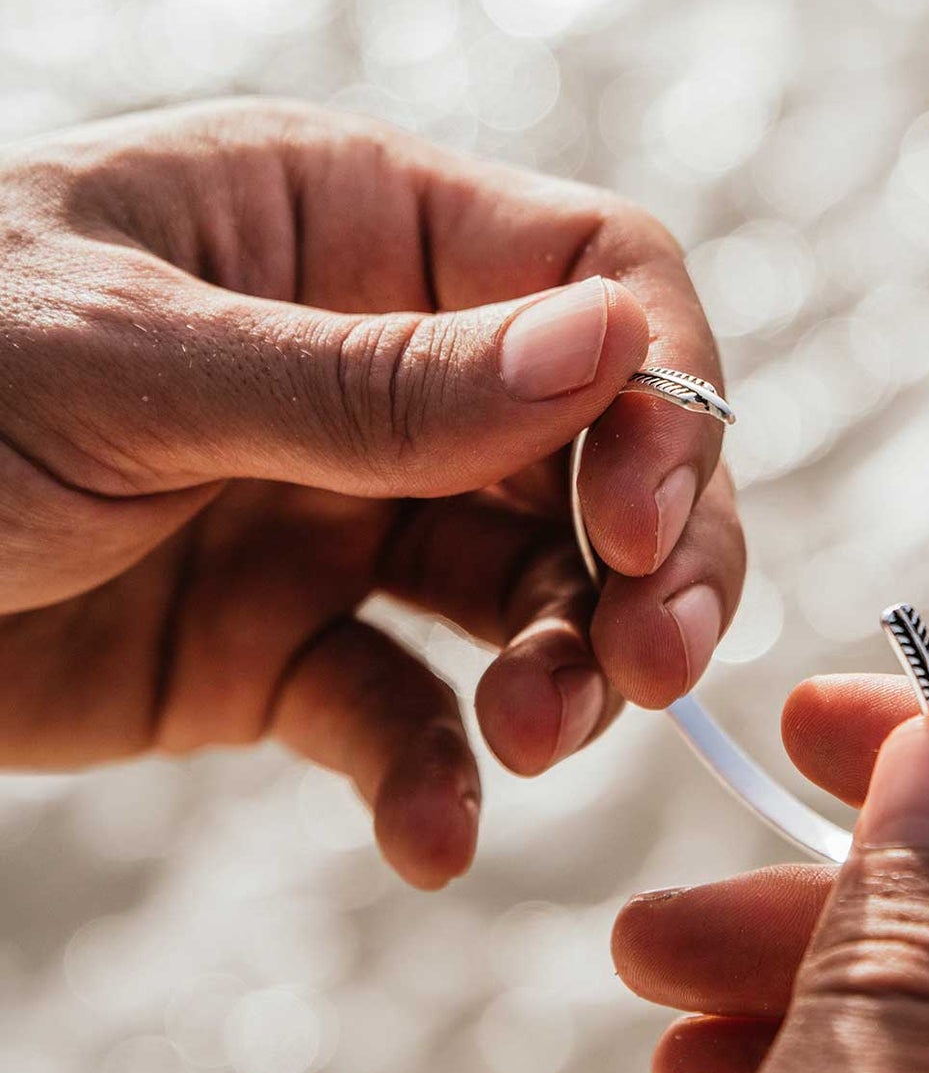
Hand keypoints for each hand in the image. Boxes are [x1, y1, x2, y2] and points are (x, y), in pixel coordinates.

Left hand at [0, 100, 741, 886]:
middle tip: (658, 672)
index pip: (595, 281)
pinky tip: (433, 839)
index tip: (636, 529)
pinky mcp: (288, 652)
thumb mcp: (125, 367)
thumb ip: (378, 382)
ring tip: (534, 742)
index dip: (657, 398)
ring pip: (523, 599)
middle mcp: (380, 376)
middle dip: (646, 569)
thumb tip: (617, 348)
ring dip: (559, 678)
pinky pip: (401, 715)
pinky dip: (431, 780)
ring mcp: (341, 518)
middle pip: (595, 459)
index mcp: (354, 233)